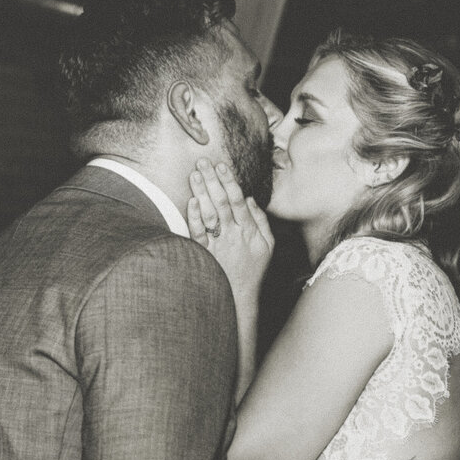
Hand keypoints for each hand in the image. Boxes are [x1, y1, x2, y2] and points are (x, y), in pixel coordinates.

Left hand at [187, 159, 274, 300]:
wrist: (239, 298)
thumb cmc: (254, 270)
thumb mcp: (268, 246)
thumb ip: (261, 221)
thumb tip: (249, 199)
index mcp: (248, 230)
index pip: (237, 200)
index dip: (229, 181)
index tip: (222, 165)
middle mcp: (232, 234)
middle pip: (221, 202)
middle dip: (211, 179)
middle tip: (203, 161)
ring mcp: (217, 244)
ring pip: (208, 213)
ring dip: (201, 192)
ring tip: (194, 174)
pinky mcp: (204, 253)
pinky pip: (198, 233)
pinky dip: (194, 217)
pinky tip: (191, 201)